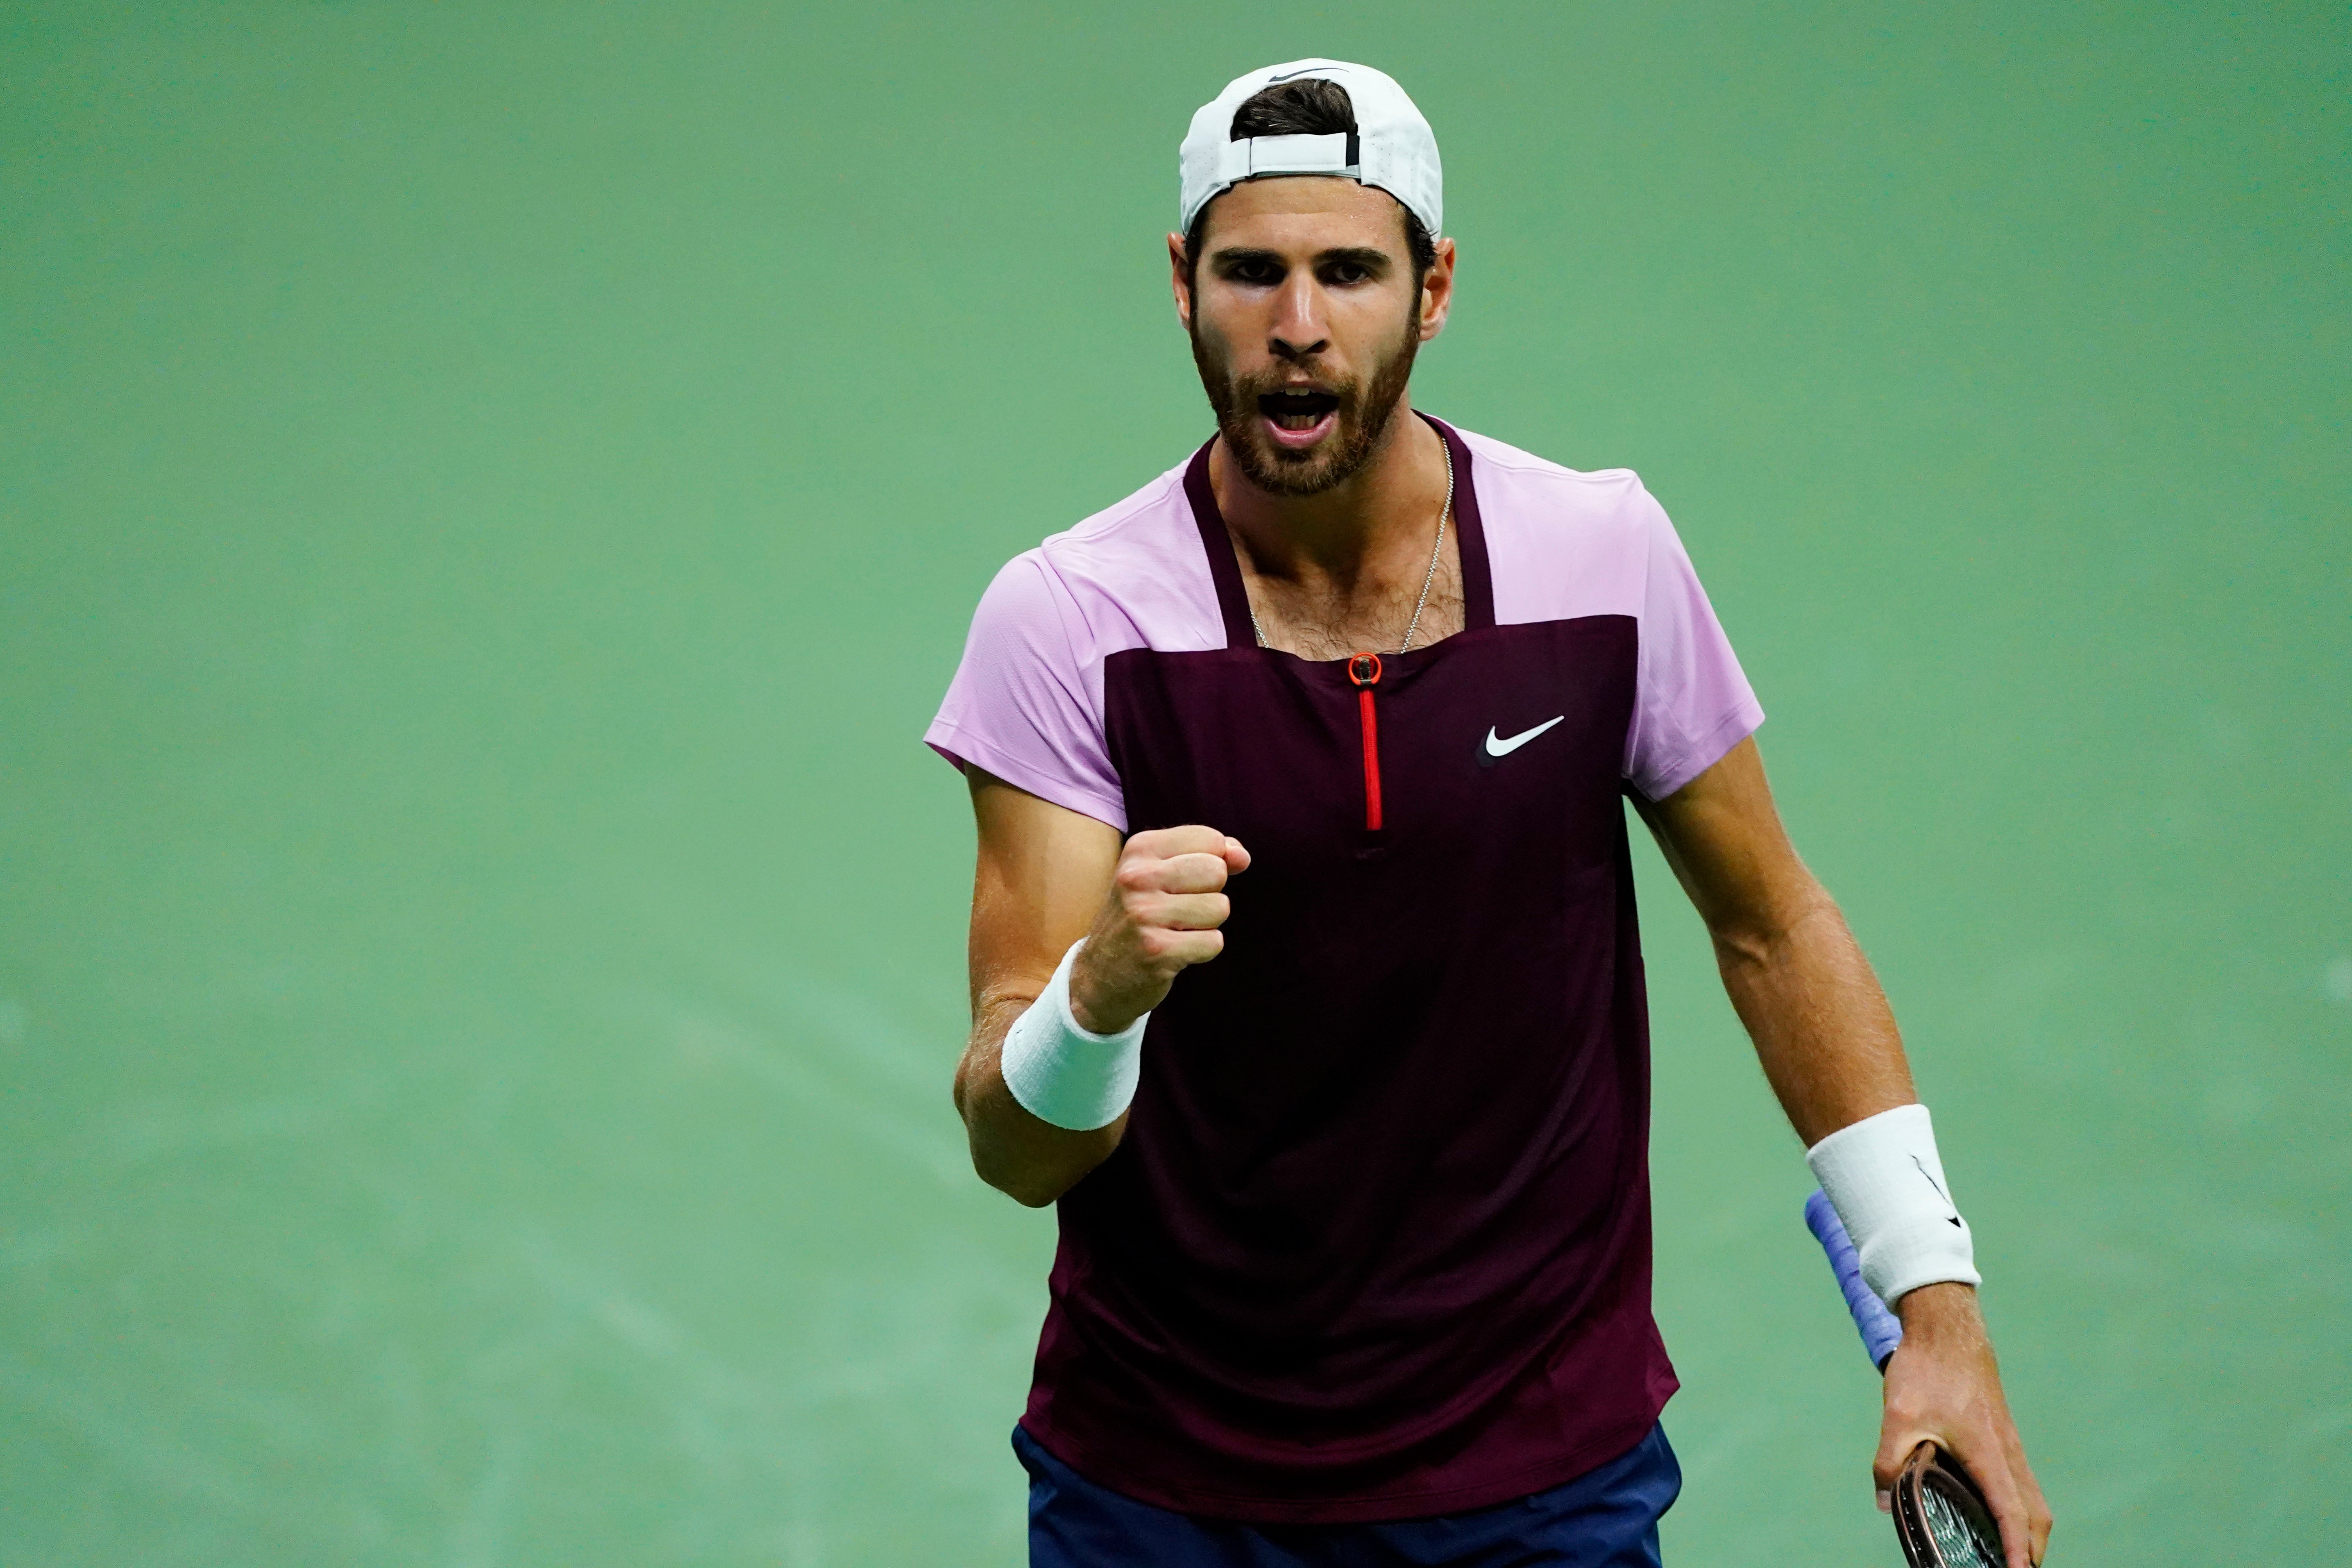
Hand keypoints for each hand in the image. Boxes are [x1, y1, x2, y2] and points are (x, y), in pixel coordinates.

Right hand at [1068, 825, 1248, 1033]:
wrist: (1099, 974)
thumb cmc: (1142, 916)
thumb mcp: (1164, 873)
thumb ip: (1210, 855)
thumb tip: (1242, 857)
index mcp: (1140, 849)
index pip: (1212, 840)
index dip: (1214, 863)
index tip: (1186, 882)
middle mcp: (1137, 877)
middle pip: (1217, 871)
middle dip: (1211, 893)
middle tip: (1180, 909)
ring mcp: (1144, 914)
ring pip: (1219, 907)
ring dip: (1206, 925)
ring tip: (1175, 931)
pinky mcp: (1156, 950)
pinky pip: (1214, 942)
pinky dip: (1202, 951)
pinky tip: (1175, 952)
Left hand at [1879, 1283, 2052, 1567]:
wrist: (1947, 1327)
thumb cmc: (1926, 1370)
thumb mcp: (1898, 1417)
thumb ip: (1889, 1462)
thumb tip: (1885, 1504)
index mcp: (1987, 1452)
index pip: (2010, 1512)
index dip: (2017, 1549)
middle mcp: (2007, 1451)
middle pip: (2035, 1513)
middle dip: (2031, 1550)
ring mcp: (2010, 1443)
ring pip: (2033, 1498)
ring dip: (2029, 1530)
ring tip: (2012, 1556)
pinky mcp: (2004, 1435)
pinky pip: (2023, 1481)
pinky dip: (2021, 1508)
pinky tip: (2000, 1515)